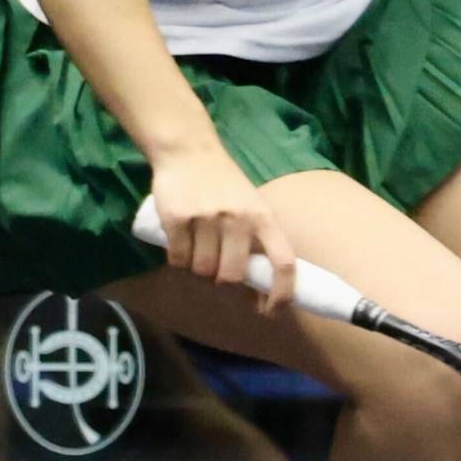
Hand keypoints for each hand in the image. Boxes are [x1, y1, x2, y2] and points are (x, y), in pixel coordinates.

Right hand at [143, 142, 300, 316]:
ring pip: (202, 270)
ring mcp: (206, 218)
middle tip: (217, 270)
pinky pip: (178, 259)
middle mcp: (237, 219)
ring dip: (198, 270)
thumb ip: (255, 240)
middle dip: (223, 281)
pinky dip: (179, 260)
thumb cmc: (223, 183)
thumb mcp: (251, 204)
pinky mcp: (177, 218)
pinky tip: (180, 244)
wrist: (188, 150)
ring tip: (196, 250)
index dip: (281, 293)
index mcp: (263, 217)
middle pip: (232, 275)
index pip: (283, 262)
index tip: (270, 311)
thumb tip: (257, 289)